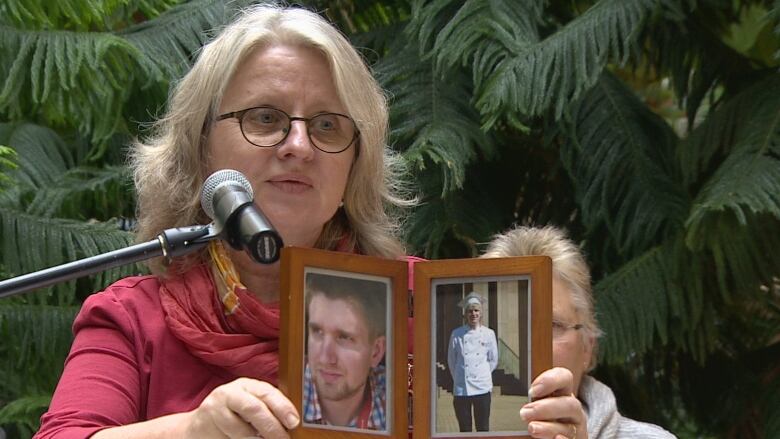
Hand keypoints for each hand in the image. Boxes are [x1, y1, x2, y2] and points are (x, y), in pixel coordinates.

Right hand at [185, 377, 299, 437]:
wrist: (200, 425)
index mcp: (247, 385)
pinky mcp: (204, 426)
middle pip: (253, 408)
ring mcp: (215, 410)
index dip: (282, 406)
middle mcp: (229, 393)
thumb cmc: (234, 415)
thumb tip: (293, 422)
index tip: (294, 422)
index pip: (266, 392)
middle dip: (272, 426)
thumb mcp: (251, 405)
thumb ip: (269, 409)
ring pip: (241, 430)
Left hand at [520, 367, 586, 438]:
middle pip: (569, 403)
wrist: (551, 435)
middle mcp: (571, 409)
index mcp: (562, 393)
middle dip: (546, 408)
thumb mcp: (534, 402)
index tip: (532, 390)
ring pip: (569, 426)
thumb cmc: (537, 416)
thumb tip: (506, 393)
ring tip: (532, 428)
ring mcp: (574, 428)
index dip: (550, 381)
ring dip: (549, 427)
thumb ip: (528, 397)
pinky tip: (556, 438)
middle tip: (525, 412)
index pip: (564, 377)